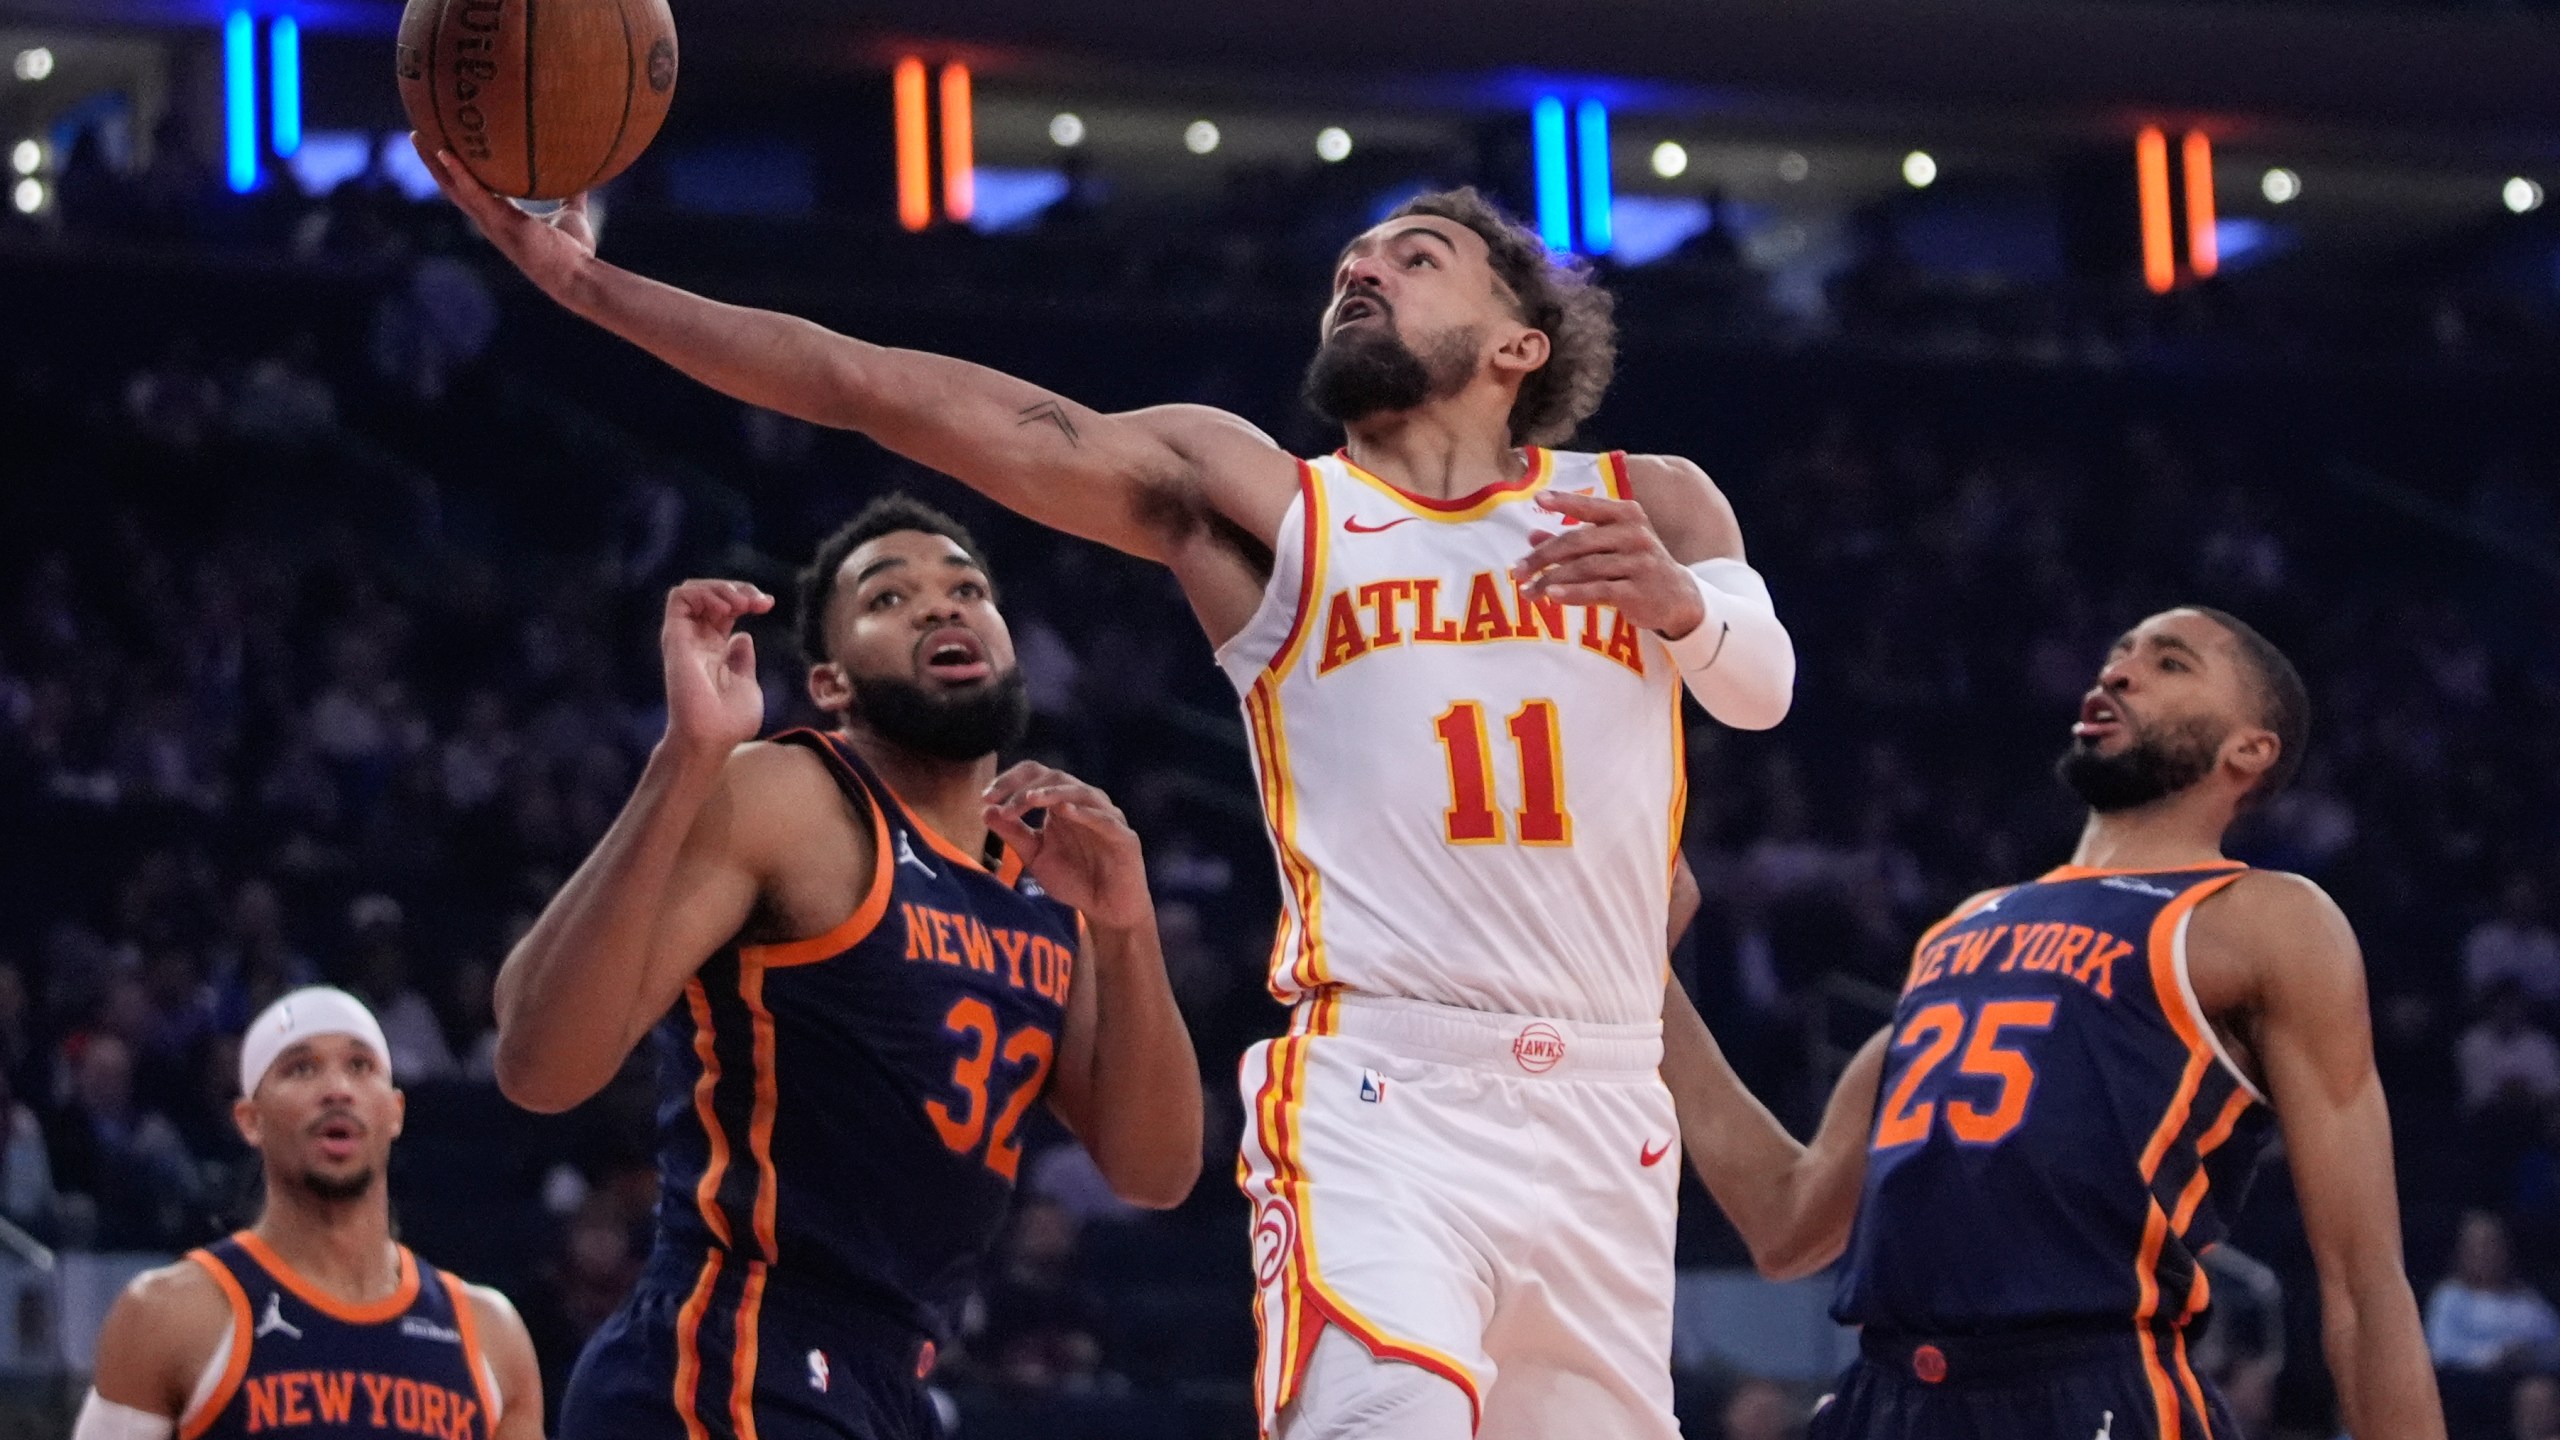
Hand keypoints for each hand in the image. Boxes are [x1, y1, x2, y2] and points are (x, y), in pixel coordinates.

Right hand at [413, 135, 598, 299]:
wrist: (578, 276)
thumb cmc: (574, 253)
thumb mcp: (572, 216)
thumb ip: (572, 197)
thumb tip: (580, 175)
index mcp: (500, 218)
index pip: (469, 192)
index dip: (454, 172)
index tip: (444, 149)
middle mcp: (489, 221)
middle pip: (452, 187)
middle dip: (433, 163)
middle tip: (419, 135)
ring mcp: (491, 223)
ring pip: (453, 188)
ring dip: (434, 163)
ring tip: (419, 136)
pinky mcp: (500, 223)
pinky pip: (473, 193)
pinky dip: (459, 173)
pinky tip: (446, 152)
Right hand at [661, 580, 771, 754]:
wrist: (710, 737)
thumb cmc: (729, 722)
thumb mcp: (746, 684)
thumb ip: (743, 659)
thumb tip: (744, 636)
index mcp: (714, 650)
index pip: (725, 609)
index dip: (746, 598)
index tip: (768, 604)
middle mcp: (697, 640)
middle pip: (710, 595)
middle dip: (738, 588)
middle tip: (759, 601)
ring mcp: (685, 638)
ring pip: (692, 590)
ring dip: (720, 588)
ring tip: (742, 603)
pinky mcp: (674, 638)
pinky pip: (679, 598)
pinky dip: (703, 592)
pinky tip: (726, 606)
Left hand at [982, 763, 1151, 931]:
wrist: (1106, 910)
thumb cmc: (1074, 879)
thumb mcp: (1035, 856)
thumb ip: (1014, 834)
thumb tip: (986, 810)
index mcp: (1061, 803)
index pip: (1036, 775)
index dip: (1010, 780)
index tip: (986, 797)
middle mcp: (1084, 803)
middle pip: (1055, 777)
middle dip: (1026, 788)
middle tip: (1004, 806)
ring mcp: (1106, 816)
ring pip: (1080, 792)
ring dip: (1053, 793)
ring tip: (1030, 799)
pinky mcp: (1124, 836)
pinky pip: (1104, 819)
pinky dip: (1084, 813)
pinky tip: (1064, 811)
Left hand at [1514, 489, 1706, 638]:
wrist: (1678, 597)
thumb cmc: (1635, 565)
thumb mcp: (1608, 547)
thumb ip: (1573, 540)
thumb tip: (1532, 536)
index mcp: (1627, 515)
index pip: (1589, 506)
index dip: (1563, 501)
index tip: (1537, 499)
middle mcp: (1634, 533)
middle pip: (1578, 541)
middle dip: (1543, 556)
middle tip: (1517, 569)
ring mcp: (1639, 562)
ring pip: (1585, 568)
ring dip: (1551, 580)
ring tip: (1527, 591)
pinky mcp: (1639, 590)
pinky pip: (1599, 590)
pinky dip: (1573, 593)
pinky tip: (1552, 595)